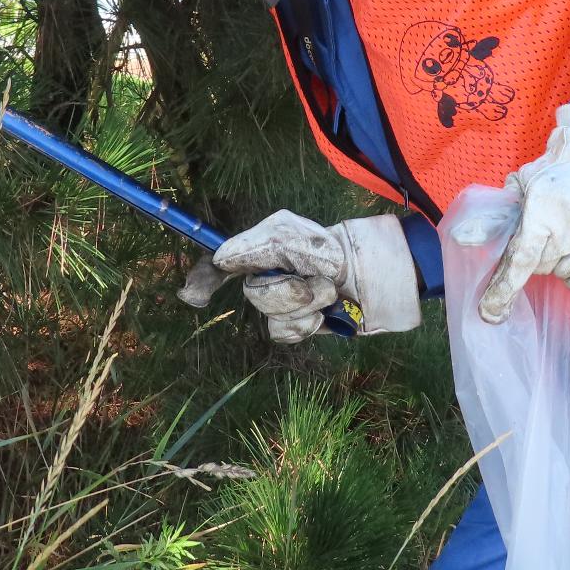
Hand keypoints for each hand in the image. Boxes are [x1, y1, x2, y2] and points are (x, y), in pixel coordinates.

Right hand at [178, 211, 421, 342]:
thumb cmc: (338, 251)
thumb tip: (220, 259)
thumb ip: (255, 247)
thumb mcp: (295, 237)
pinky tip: (325, 314)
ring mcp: (285, 304)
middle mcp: (269, 276)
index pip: (223, 263)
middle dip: (286, 288)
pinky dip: (308, 323)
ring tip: (328, 293)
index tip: (193, 295)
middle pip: (252, 293)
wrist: (376, 277)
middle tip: (315, 279)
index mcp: (263, 250)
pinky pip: (286, 332)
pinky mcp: (300, 326)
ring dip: (304, 303)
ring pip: (271, 315)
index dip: (205, 277)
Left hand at [467, 105, 569, 324]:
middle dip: (539, 256)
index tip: (490, 314)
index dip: (503, 290)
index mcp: (545, 214)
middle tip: (550, 230)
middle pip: (542, 269)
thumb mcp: (525, 182)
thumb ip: (495, 215)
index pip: (519, 262)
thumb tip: (462, 238)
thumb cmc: (564, 167)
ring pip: (568, 278)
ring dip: (563, 264)